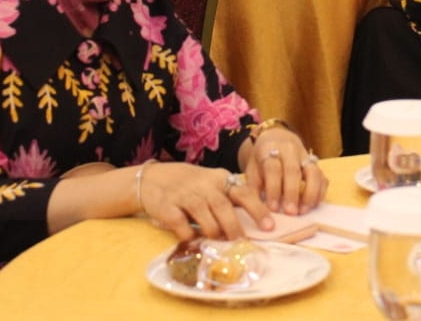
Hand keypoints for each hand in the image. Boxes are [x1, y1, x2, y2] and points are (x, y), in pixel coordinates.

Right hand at [138, 162, 272, 242]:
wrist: (150, 179)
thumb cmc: (187, 184)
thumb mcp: (210, 183)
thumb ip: (228, 198)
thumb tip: (252, 222)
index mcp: (219, 178)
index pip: (243, 192)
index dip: (258, 209)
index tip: (270, 226)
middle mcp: (203, 185)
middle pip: (224, 206)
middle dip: (235, 227)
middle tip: (240, 241)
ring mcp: (184, 195)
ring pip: (205, 217)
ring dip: (214, 233)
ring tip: (217, 241)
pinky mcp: (167, 207)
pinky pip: (182, 225)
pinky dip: (189, 235)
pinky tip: (192, 238)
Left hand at [241, 129, 327, 216]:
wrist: (276, 139)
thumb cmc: (262, 160)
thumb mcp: (252, 170)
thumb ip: (253, 189)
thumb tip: (258, 213)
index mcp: (270, 149)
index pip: (273, 168)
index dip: (273, 188)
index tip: (273, 208)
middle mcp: (290, 150)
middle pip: (293, 170)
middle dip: (292, 193)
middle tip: (290, 212)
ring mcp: (305, 156)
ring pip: (313, 172)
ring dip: (310, 193)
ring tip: (303, 211)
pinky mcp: (316, 164)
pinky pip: (323, 177)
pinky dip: (320, 192)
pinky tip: (312, 206)